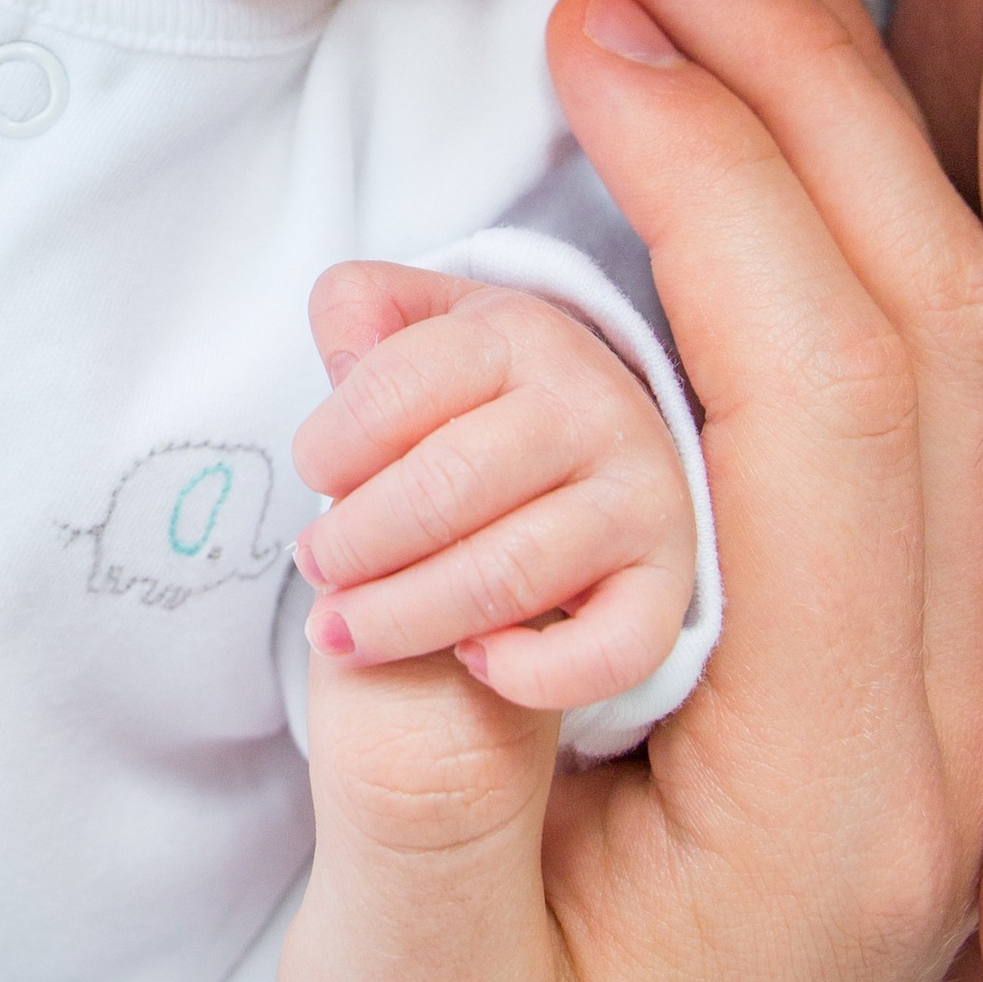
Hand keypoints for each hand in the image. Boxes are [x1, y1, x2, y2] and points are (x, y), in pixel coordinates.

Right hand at [272, 0, 982, 981]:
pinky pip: (903, 389)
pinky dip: (825, 214)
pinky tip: (732, 101)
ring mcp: (942, 684)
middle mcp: (943, 720)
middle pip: (926, 334)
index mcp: (850, 795)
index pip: (831, 412)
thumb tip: (389, 541)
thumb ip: (413, 782)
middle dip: (782, 101)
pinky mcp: (891, 652)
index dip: (715, 194)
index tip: (587, 34)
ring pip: (944, 341)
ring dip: (825, 126)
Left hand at [290, 275, 696, 712]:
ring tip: (343, 632)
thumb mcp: (426, 327)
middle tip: (316, 569)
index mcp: (522, 332)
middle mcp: (594, 406)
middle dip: (356, 542)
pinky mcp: (670, 586)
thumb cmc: (483, 397)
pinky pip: (609, 649)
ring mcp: (642, 498)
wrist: (602, 447)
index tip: (312, 478)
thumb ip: (363, 311)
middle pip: (446, 485)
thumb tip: (341, 344)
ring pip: (506, 573)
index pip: (398, 387)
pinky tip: (473, 661)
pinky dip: (534, 670)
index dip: (332, 445)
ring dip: (403, 616)